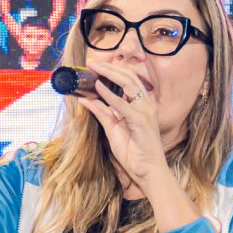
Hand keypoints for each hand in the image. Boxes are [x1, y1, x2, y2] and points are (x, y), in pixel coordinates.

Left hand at [77, 58, 166, 184]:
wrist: (147, 171)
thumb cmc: (134, 152)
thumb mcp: (113, 128)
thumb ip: (101, 112)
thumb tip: (85, 99)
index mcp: (143, 104)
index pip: (129, 79)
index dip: (113, 70)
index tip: (95, 66)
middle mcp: (147, 104)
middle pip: (129, 76)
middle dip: (109, 67)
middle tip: (92, 62)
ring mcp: (145, 111)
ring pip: (128, 84)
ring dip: (109, 74)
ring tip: (94, 68)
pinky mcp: (140, 120)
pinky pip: (122, 104)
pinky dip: (109, 95)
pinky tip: (97, 88)